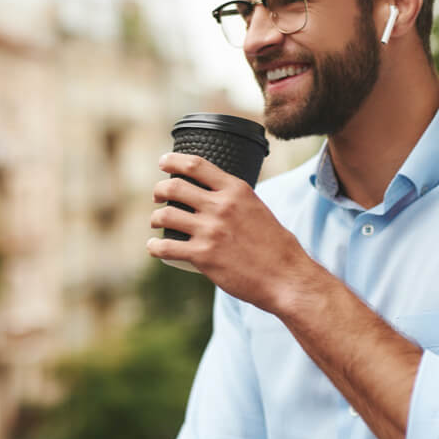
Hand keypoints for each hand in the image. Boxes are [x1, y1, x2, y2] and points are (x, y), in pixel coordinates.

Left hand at [148, 152, 310, 311]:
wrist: (285, 277)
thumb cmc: (276, 245)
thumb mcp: (258, 208)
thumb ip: (237, 200)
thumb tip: (218, 196)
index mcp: (236, 190)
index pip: (195, 165)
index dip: (173, 161)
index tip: (163, 162)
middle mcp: (221, 206)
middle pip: (174, 187)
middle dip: (159, 190)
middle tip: (157, 196)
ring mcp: (210, 231)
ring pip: (165, 215)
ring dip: (155, 217)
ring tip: (156, 221)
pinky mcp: (203, 256)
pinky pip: (166, 247)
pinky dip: (154, 246)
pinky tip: (154, 246)